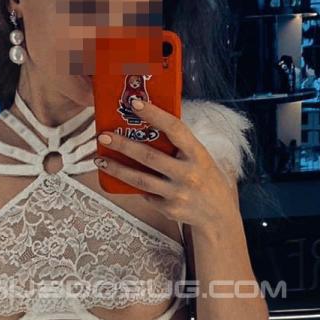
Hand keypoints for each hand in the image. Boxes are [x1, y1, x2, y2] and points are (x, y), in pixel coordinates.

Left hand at [94, 97, 238, 232]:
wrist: (219, 216)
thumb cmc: (208, 180)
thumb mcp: (202, 158)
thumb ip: (182, 145)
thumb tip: (151, 123)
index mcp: (198, 154)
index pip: (175, 129)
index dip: (154, 114)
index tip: (135, 103)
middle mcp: (188, 173)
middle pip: (149, 156)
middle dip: (123, 145)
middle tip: (103, 136)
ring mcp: (178, 193)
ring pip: (140, 179)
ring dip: (117, 169)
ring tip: (100, 159)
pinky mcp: (169, 209)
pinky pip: (146, 194)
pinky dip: (135, 186)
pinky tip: (124, 179)